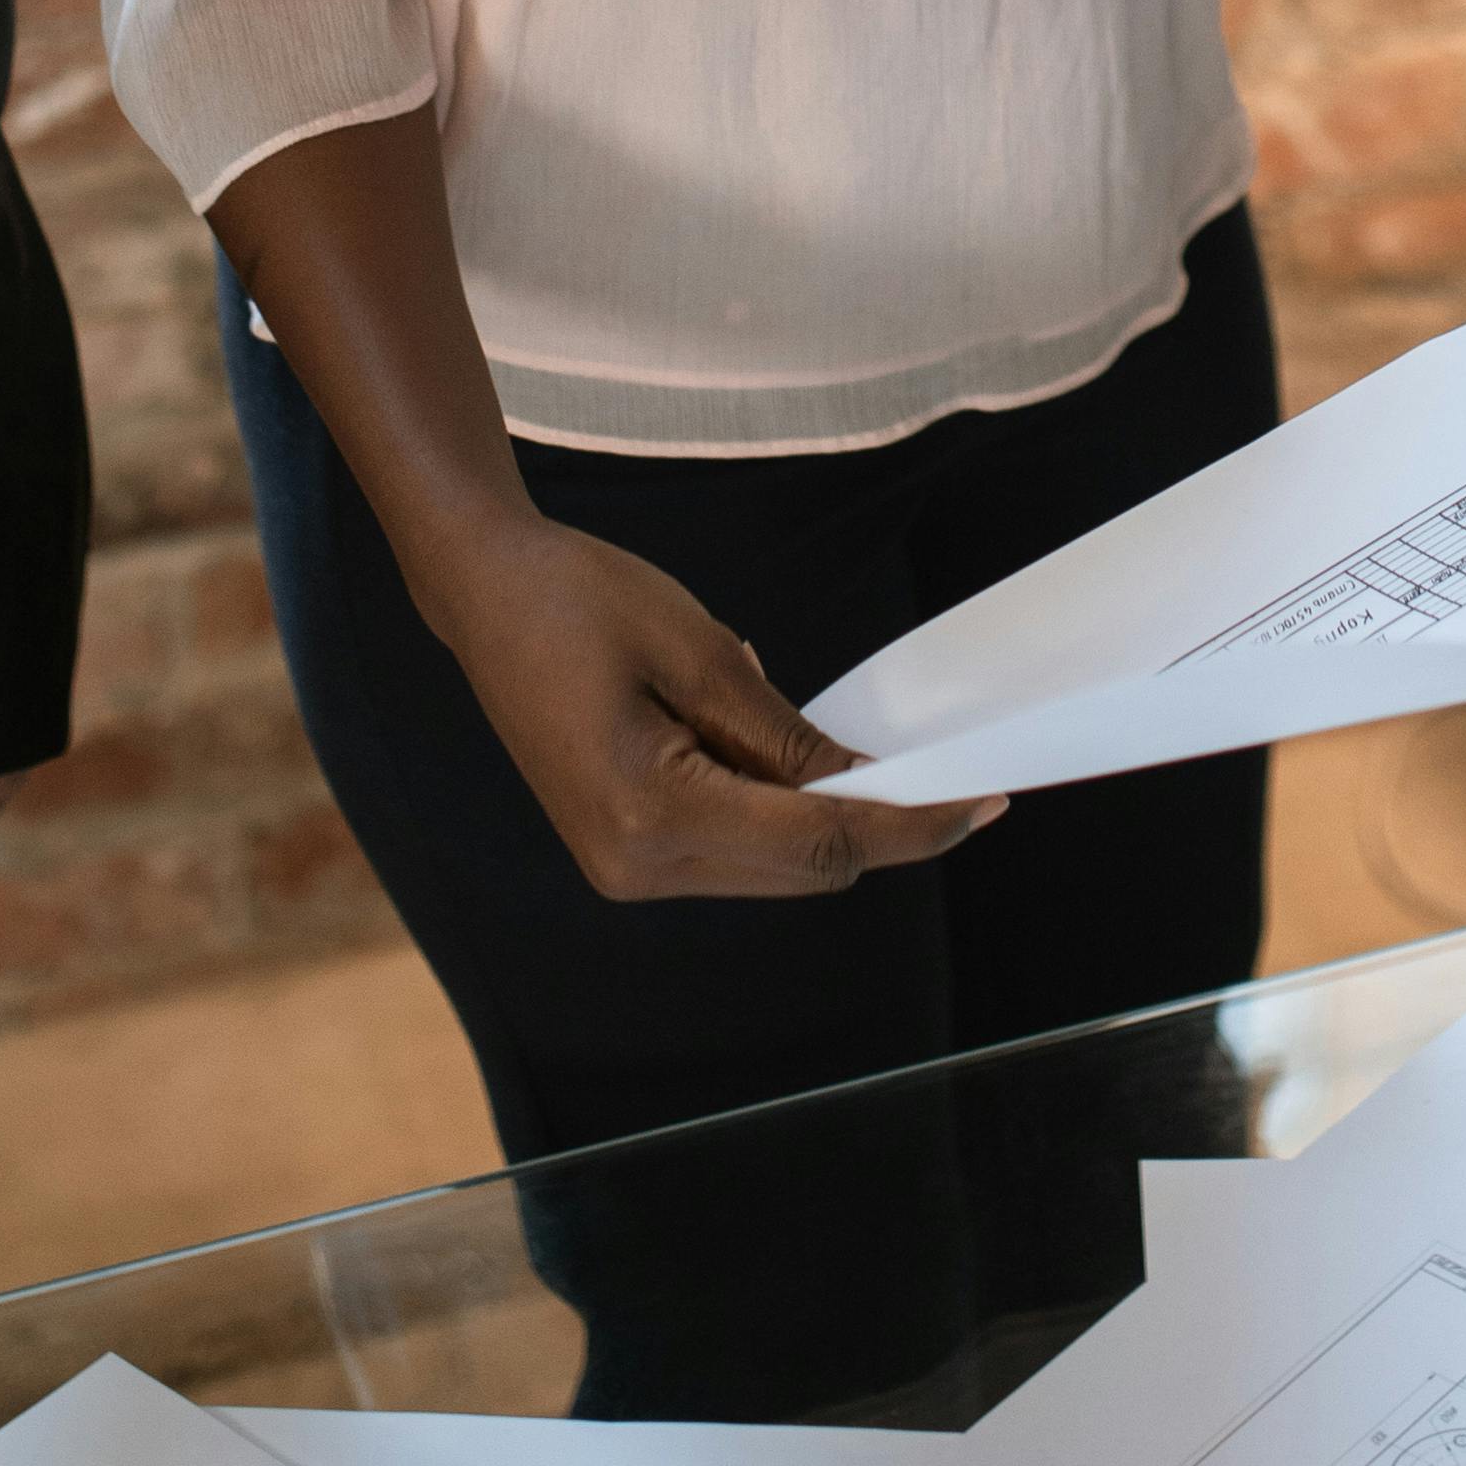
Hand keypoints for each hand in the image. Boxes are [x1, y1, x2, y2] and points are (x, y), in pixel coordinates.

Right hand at [421, 516, 1008, 905]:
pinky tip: (779, 751)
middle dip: (880, 825)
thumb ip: (786, 734)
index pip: (816, 843)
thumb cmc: (581, 598)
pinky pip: (734, 849)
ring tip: (852, 745)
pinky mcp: (624, 853)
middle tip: (951, 775)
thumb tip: (869, 787)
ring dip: (827, 819)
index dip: (908, 826)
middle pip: (802, 871)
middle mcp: (636, 866)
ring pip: (773, 869)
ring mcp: (625, 869)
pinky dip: (779, 810)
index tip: (982, 800)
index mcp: (648, 814)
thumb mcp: (702, 650)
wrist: (484, 593)